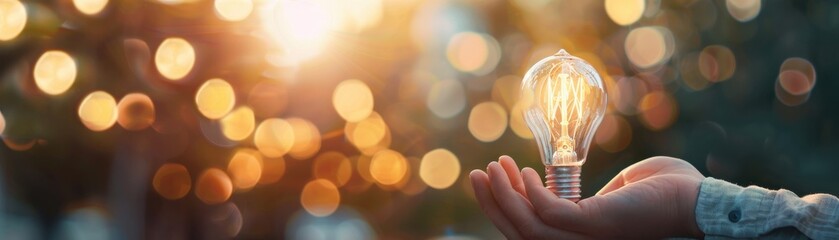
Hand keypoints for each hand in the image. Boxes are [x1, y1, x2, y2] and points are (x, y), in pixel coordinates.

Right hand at [470, 156, 704, 238]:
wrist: (700, 200)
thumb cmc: (667, 191)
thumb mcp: (618, 190)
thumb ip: (591, 192)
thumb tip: (568, 180)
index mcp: (582, 237)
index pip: (532, 231)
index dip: (505, 208)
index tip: (492, 178)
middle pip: (520, 233)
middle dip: (493, 204)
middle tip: (476, 174)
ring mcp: (588, 236)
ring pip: (529, 227)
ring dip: (504, 197)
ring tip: (493, 166)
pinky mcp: (597, 224)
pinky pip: (551, 213)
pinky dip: (531, 193)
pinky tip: (523, 170)